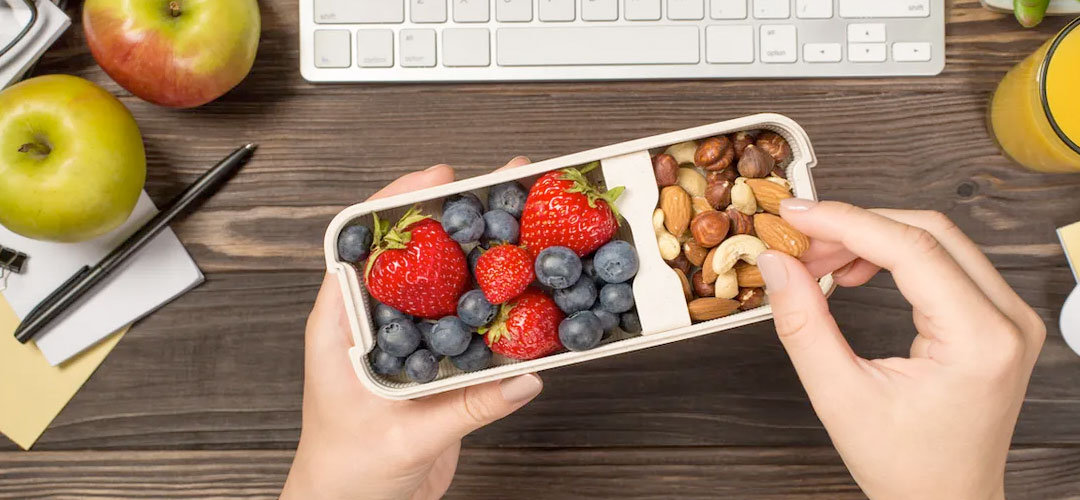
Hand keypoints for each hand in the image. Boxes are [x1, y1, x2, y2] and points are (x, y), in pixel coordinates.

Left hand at [281, 158, 542, 499]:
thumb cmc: (346, 474)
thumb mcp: (407, 439)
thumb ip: (465, 409)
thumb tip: (523, 377)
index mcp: (341, 326)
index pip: (361, 245)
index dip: (398, 204)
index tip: (438, 178)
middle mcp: (371, 324)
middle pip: (411, 252)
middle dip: (453, 215)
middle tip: (498, 184)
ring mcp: (402, 341)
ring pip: (440, 280)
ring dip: (477, 252)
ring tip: (518, 222)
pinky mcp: (428, 363)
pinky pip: (463, 320)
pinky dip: (491, 301)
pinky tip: (521, 290)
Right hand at [756, 199, 1044, 499]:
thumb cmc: (905, 465)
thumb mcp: (840, 397)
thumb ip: (803, 324)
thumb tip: (777, 263)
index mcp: (980, 340)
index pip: (911, 248)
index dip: (845, 222)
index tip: (795, 214)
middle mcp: (1008, 320)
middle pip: (928, 231)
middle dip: (855, 227)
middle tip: (800, 242)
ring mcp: (1009, 316)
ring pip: (936, 239)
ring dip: (872, 238)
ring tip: (820, 262)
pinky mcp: (997, 318)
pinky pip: (945, 261)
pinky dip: (894, 256)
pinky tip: (855, 272)